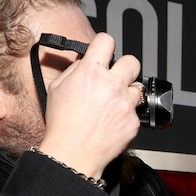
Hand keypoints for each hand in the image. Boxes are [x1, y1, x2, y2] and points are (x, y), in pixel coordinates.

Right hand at [38, 33, 142, 178]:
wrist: (72, 154)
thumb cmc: (62, 126)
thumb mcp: (57, 88)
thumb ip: (75, 70)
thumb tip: (85, 62)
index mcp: (91, 73)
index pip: (107, 41)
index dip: (105, 45)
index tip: (104, 51)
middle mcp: (112, 85)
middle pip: (132, 61)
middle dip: (124, 68)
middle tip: (116, 77)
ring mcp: (126, 104)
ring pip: (138, 88)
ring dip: (127, 93)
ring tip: (113, 104)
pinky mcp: (134, 121)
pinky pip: (135, 112)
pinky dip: (126, 115)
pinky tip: (112, 121)